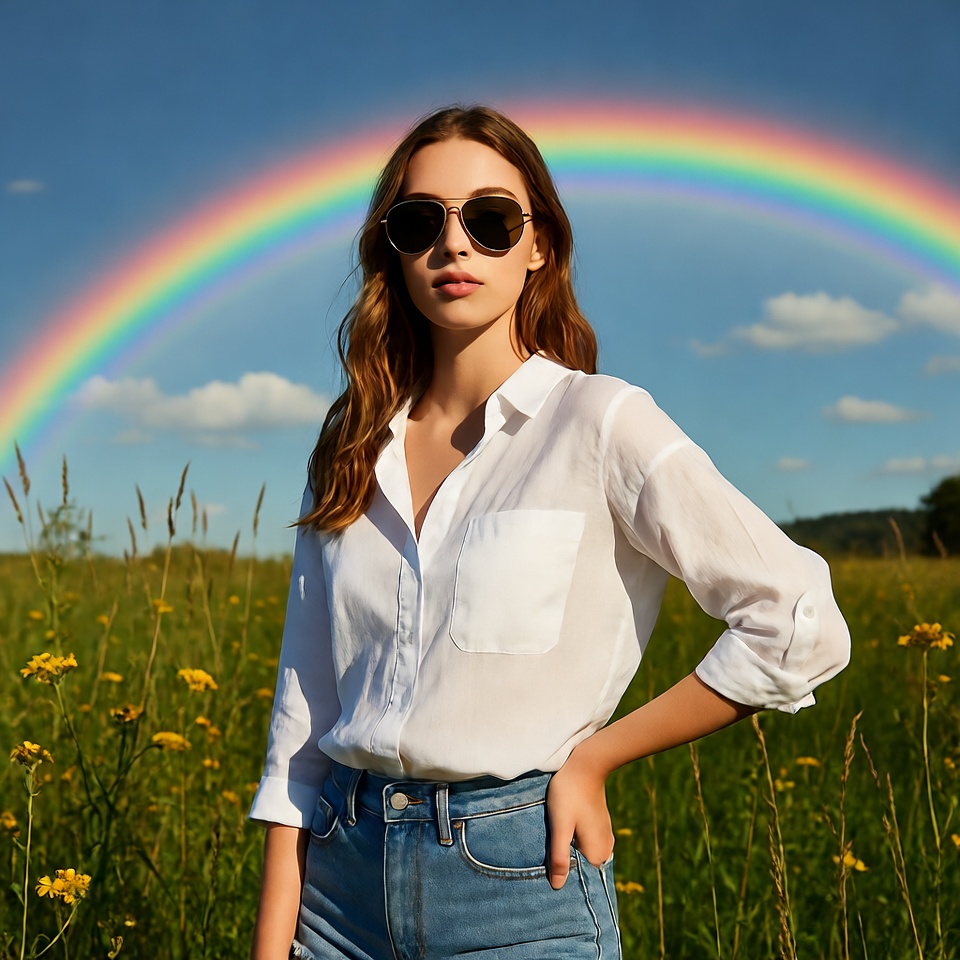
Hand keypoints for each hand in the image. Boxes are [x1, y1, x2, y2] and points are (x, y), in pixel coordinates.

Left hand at [545, 741, 613, 889]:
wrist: (585, 763)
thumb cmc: (569, 794)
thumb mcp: (560, 826)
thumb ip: (559, 856)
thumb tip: (557, 887)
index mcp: (598, 854)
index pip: (579, 878)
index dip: (562, 875)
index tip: (546, 870)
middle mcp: (606, 848)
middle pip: (581, 866)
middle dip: (564, 863)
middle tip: (545, 854)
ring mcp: (604, 836)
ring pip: (582, 853)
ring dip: (567, 850)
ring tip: (550, 842)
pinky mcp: (599, 825)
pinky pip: (585, 841)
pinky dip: (573, 840)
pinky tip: (561, 831)